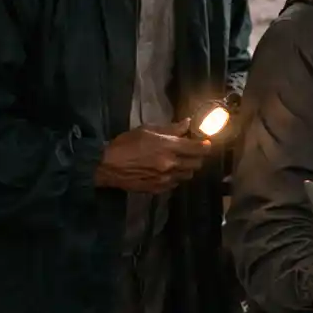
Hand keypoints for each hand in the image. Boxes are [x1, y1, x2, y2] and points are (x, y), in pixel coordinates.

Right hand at [95, 120, 210, 194]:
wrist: (107, 165)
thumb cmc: (126, 143)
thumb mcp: (148, 130)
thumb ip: (171, 129)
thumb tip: (188, 124)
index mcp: (169, 147)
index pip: (198, 148)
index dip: (205, 145)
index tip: (206, 143)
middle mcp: (171, 164)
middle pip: (197, 164)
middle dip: (198, 157)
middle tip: (192, 152)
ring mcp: (165, 179)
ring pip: (187, 175)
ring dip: (187, 168)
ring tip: (179, 162)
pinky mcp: (158, 189)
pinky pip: (175, 184)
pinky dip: (175, 178)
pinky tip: (167, 172)